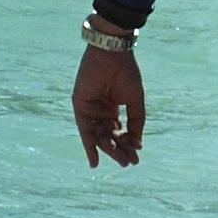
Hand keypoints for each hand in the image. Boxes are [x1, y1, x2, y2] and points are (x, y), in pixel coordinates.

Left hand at [73, 43, 145, 169]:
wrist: (113, 54)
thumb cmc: (125, 73)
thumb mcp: (134, 102)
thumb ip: (136, 123)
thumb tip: (138, 145)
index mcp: (112, 108)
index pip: (119, 132)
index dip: (127, 145)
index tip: (136, 157)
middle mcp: (100, 111)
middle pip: (109, 137)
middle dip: (119, 150)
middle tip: (128, 163)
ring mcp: (89, 109)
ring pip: (98, 136)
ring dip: (109, 149)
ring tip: (121, 160)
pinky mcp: (80, 106)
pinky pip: (84, 130)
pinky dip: (89, 145)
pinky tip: (95, 161)